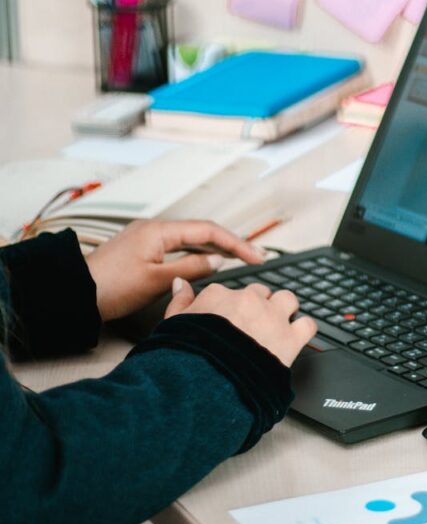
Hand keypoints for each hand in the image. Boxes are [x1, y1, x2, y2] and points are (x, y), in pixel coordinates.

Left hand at [85, 220, 265, 321]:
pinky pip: (178, 248)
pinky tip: (208, 264)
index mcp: (159, 231)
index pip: (208, 232)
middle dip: (231, 244)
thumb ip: (191, 268)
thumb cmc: (109, 287)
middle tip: (255, 257)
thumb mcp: (156, 280)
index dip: (236, 243)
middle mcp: (155, 229)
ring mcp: (147, 239)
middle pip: (202, 232)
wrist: (73, 294)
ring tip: (240, 260)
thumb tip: (218, 261)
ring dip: (216, 249)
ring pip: (191, 240)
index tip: (256, 256)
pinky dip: (197, 255)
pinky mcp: (142, 251)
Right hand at [165, 280, 315, 365]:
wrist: (207, 382)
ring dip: (284, 311)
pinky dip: (303, 330)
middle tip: (252, 327)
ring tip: (276, 327)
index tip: (229, 321)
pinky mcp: (290, 337)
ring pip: (287, 300)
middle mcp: (248, 300)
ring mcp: (272, 317)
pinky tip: (296, 337)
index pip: (230, 292)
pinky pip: (307, 324)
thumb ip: (179, 301)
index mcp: (220, 295)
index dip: (231, 308)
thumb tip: (181, 284)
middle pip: (260, 294)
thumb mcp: (172, 325)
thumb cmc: (187, 356)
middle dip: (258, 307)